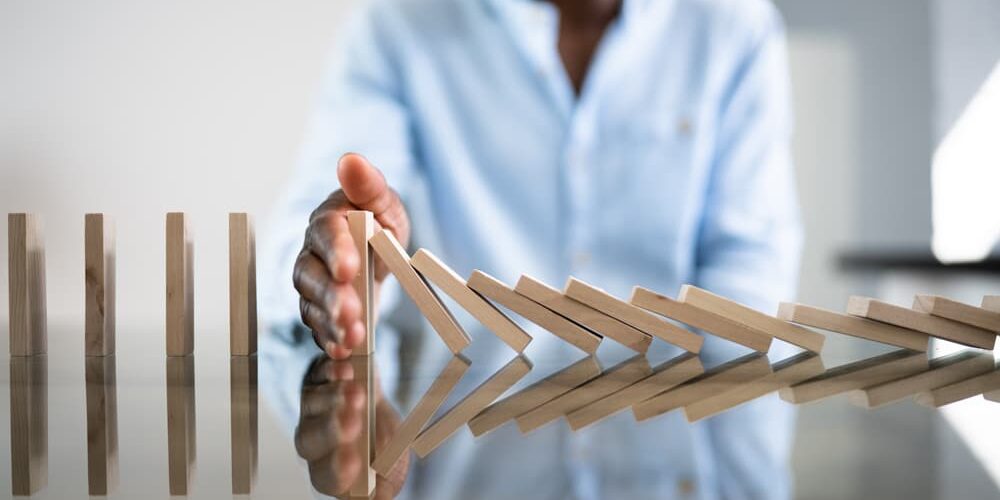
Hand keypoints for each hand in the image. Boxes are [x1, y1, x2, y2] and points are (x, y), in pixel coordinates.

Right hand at [293, 153, 409, 358]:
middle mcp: (313, 254)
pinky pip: (319, 328)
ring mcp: (313, 285)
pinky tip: (344, 353)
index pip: (326, 234)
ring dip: (331, 324)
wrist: (377, 249)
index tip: (350, 268)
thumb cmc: (377, 221)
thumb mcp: (384, 202)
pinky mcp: (320, 311)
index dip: (336, 251)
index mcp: (328, 222)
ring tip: (353, 339)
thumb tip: (351, 160)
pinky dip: (330, 342)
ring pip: (312, 305)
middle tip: (350, 314)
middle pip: (312, 276)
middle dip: (331, 297)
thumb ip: (369, 186)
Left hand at [295, 356, 407, 497]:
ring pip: (314, 400)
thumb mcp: (389, 474)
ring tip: (353, 382)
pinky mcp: (321, 379)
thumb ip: (382, 480)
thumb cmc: (383, 458)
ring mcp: (314, 408)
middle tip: (355, 419)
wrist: (377, 426)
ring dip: (334, 391)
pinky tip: (347, 354)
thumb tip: (382, 487)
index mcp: (330, 473)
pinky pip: (322, 369)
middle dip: (333, 426)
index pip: (327, 474)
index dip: (339, 468)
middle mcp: (314, 440)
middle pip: (312, 436)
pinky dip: (333, 361)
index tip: (354, 463)